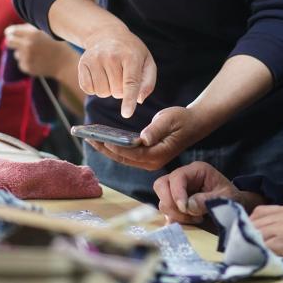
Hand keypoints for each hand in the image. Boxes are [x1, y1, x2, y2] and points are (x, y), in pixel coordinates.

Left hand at [4, 24, 74, 77]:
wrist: (65, 63)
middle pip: (9, 42)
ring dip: (22, 53)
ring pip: (16, 54)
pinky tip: (38, 61)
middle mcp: (28, 45)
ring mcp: (27, 57)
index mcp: (32, 33)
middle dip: (11, 42)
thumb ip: (30, 29)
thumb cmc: (57, 45)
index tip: (12, 34)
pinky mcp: (27, 67)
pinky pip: (21, 63)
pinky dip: (27, 62)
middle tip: (17, 42)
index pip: (12, 31)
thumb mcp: (46, 31)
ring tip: (37, 54)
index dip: (11, 32)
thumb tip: (12, 31)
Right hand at [78, 25, 155, 117]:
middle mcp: (111, 56)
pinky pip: (88, 89)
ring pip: (102, 92)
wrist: (107, 34)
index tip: (127, 114)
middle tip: (122, 75)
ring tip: (111, 74)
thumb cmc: (131, 52)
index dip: (128, 100)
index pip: (130, 82)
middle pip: (116, 91)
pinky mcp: (82, 64)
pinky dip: (95, 88)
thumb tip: (139, 100)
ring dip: (108, 89)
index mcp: (130, 56)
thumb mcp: (147, 61)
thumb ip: (147, 81)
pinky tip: (100, 76)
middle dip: (121, 91)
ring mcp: (94, 59)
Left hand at [85, 105, 204, 171]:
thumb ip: (156, 129)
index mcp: (158, 155)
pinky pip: (126, 154)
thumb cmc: (182, 119)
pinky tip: (103, 139)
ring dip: (106, 148)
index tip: (103, 139)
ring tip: (90, 137)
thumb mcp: (170, 119)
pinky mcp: (146, 157)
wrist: (194, 124)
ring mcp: (148, 162)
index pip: (133, 153)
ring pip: (122, 158)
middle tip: (88, 138)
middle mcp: (152, 162)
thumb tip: (143, 138)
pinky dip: (114, 147)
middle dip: (104, 148)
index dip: (117, 147)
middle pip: (123, 158)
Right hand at [153, 161, 249, 223]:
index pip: (177, 177)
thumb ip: (209, 200)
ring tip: (195, 219)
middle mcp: (184, 178)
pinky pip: (166, 211)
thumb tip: (189, 206)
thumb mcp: (226, 198)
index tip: (185, 208)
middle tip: (187, 214)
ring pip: (162, 200)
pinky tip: (189, 223)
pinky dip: (174, 219)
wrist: (234, 205)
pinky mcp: (175, 203)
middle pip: (161, 185)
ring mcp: (177, 190)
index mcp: (196, 170)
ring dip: (175, 214)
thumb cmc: (231, 197)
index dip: (177, 193)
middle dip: (170, 203)